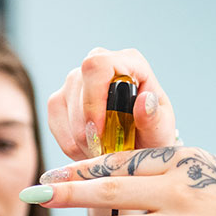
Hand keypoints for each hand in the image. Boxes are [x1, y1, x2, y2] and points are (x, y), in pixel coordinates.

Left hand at [29, 146, 215, 215]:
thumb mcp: (206, 171)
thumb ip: (163, 172)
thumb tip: (113, 179)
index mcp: (181, 159)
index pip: (118, 161)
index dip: (76, 169)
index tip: (47, 176)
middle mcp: (178, 188)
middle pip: (106, 190)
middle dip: (61, 194)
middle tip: (28, 196)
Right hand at [47, 47, 177, 160]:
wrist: (141, 146)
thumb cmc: (153, 134)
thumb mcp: (161, 131)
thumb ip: (154, 119)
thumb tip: (145, 100)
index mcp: (130, 62)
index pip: (98, 66)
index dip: (93, 99)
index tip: (100, 132)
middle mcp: (100, 64)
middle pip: (76, 85)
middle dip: (87, 128)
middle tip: (105, 153)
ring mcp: (76, 80)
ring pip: (61, 105)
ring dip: (79, 140)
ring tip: (101, 153)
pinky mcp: (61, 99)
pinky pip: (54, 121)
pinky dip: (69, 144)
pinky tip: (88, 150)